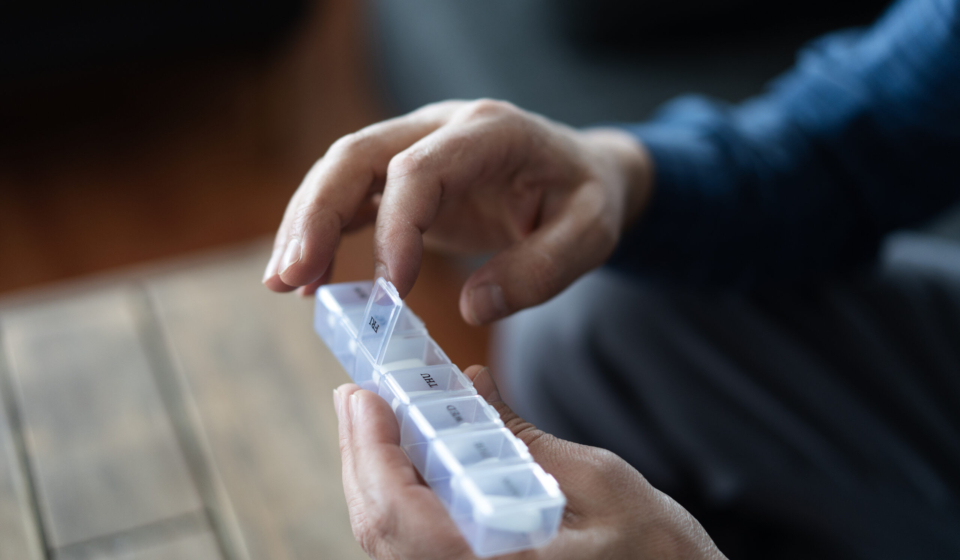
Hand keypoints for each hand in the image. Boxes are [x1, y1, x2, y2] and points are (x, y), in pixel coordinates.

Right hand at [264, 100, 652, 324]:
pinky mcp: (405, 177)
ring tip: (285, 285)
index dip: (398, 226)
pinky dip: (325, 235)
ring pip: (343, 173)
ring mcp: (418, 147)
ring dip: (307, 226)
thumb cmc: (586, 199)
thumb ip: (543, 270)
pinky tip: (307, 279)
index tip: (394, 290)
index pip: (420, 168)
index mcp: (489, 132)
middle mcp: (442, 129)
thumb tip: (474, 307)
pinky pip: (354, 199)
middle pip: (358, 155)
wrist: (582, 174)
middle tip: (291, 277)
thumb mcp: (591, 234)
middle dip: (316, 214)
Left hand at [333, 365, 725, 559]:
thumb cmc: (659, 555)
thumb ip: (522, 438)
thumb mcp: (597, 484)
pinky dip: (403, 501)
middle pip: (380, 531)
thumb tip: (470, 384)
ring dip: (376, 477)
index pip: (398, 516)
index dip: (370, 452)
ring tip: (377, 421)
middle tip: (357, 397)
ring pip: (391, 544)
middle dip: (361, 457)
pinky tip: (414, 463)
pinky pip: (415, 552)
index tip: (361, 396)